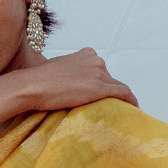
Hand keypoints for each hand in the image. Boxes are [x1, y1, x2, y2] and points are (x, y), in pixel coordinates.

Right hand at [15, 48, 137, 111]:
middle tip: (113, 109)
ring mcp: (98, 73)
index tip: (104, 97)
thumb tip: (69, 87)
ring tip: (125, 113)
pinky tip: (135, 111)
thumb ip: (69, 75)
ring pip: (119, 87)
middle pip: (111, 79)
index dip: (104, 85)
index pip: (101, 71)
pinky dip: (132, 102)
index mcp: (86, 54)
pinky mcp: (100, 87)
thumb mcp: (57, 71)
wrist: (32, 86)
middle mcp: (95, 60)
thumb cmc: (38, 82)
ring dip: (123, 100)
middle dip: (112, 94)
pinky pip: (124, 94)